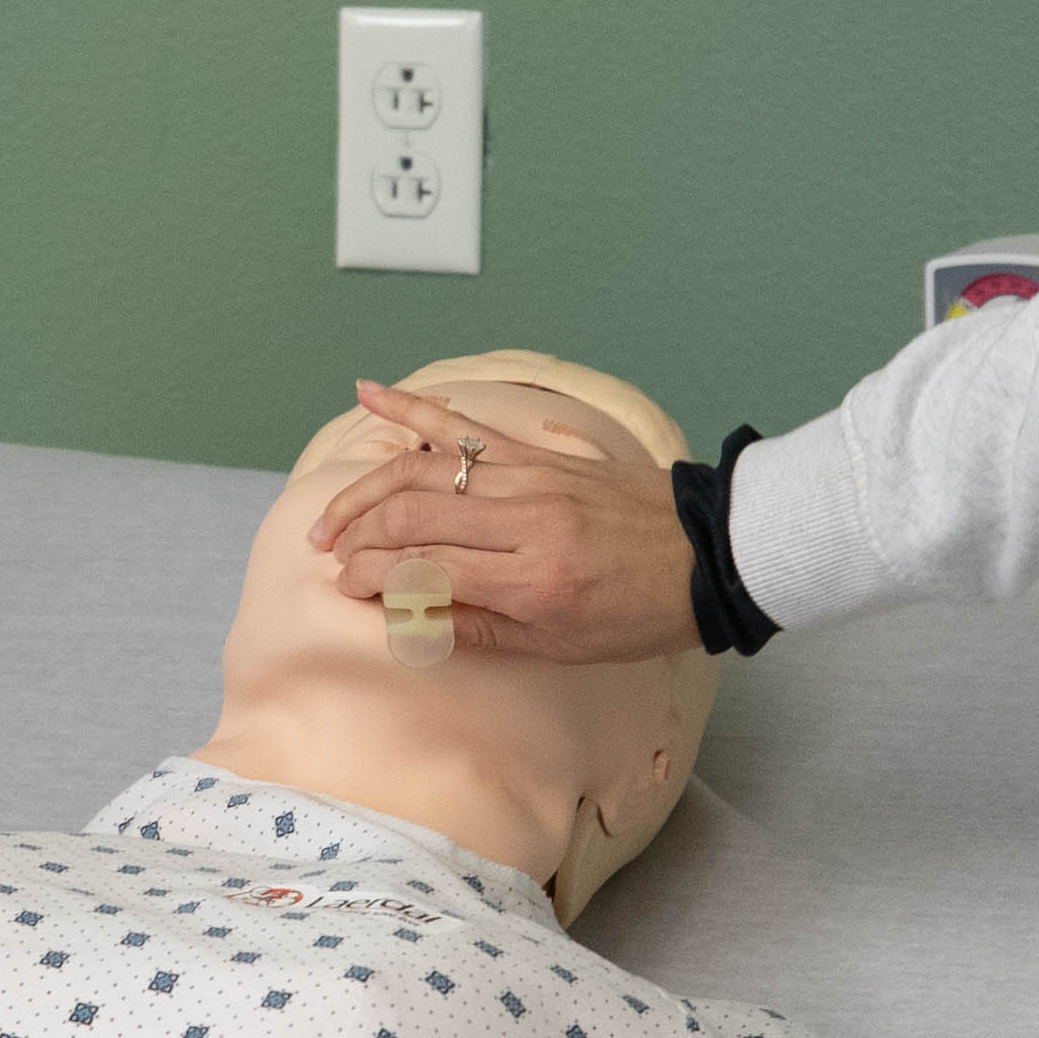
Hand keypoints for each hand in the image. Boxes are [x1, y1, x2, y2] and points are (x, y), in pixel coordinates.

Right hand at [304, 378, 699, 664]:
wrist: (709, 554)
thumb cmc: (640, 611)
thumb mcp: (564, 645)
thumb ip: (482, 628)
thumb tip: (408, 617)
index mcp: (531, 581)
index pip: (422, 570)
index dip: (371, 578)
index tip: (345, 588)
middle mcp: (523, 522)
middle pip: (410, 516)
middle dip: (356, 536)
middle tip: (330, 556)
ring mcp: (528, 479)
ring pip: (422, 470)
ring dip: (366, 489)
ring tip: (333, 515)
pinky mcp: (536, 454)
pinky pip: (462, 427)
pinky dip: (411, 409)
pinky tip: (368, 392)